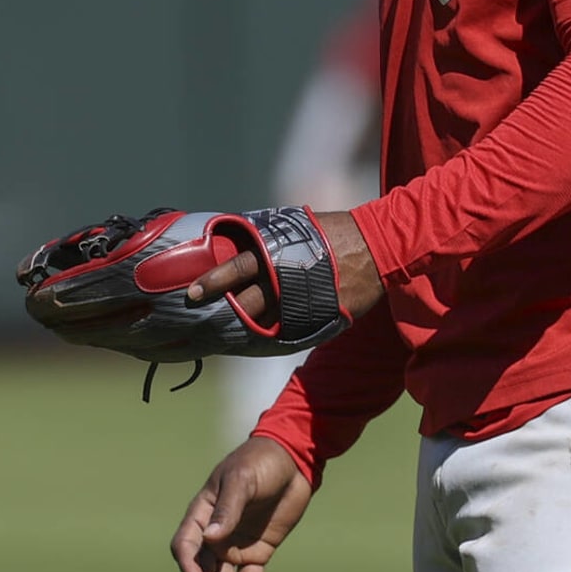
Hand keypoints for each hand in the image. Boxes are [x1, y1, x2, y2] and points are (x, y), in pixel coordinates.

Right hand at [172, 438, 315, 571]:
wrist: (294, 461)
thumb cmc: (260, 462)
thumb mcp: (242, 480)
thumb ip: (227, 509)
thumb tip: (209, 537)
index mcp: (203, 513)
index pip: (185, 545)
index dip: (187, 564)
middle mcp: (215, 533)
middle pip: (201, 565)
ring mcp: (236, 543)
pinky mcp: (259, 550)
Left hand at [187, 209, 383, 322]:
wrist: (378, 247)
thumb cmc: (332, 232)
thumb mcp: (294, 227)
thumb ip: (266, 239)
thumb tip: (234, 244)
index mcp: (277, 253)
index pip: (237, 268)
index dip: (213, 281)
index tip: (192, 294)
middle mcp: (286, 279)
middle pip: (245, 304)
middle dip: (221, 315)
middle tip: (197, 324)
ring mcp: (302, 303)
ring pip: (263, 324)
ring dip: (241, 331)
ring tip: (220, 338)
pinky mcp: (318, 320)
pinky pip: (286, 334)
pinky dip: (268, 339)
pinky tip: (253, 344)